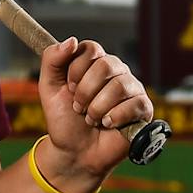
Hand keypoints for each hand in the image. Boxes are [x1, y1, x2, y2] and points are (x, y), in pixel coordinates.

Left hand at [37, 37, 151, 192]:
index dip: (76, 70)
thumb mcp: (48, 88)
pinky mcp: (144, 108)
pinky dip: (114, 118)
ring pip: (119, 86)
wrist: (74, 152)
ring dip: (97, 108)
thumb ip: (52, 59)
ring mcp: (132, 88)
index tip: (69, 88)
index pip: (91, 49)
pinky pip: (134, 104)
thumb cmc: (64, 119)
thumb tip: (72, 40)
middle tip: (78, 107)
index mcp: (95, 62)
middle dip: (85, 91)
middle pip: (106, 65)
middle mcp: (116, 71)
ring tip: (91, 119)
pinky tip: (108, 125)